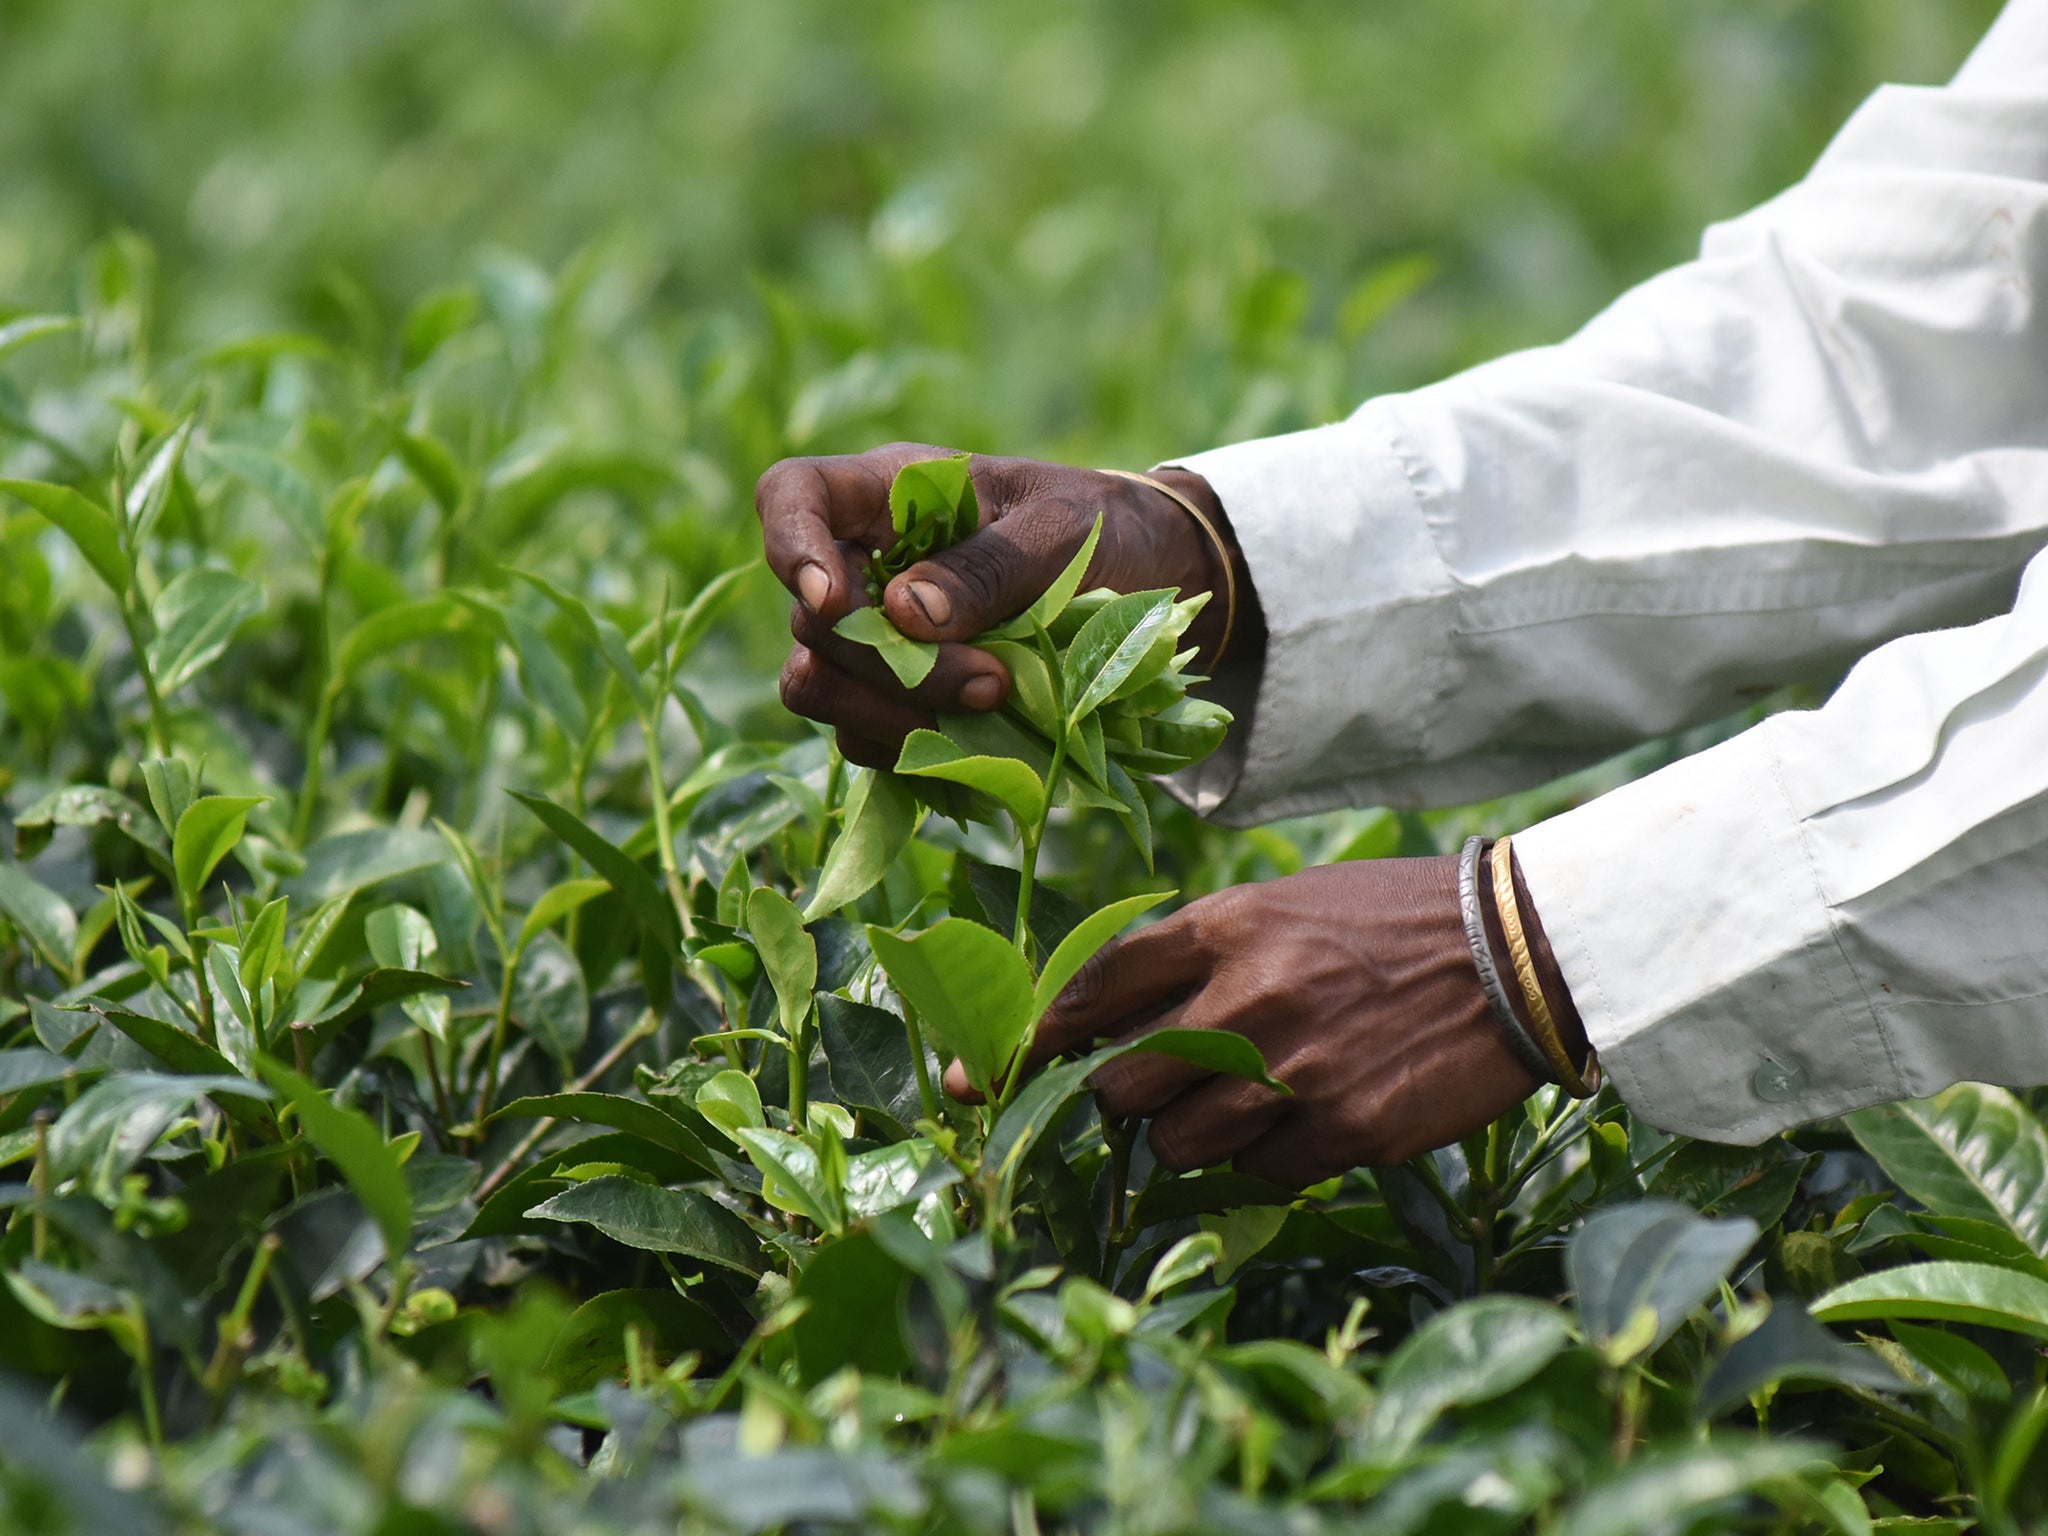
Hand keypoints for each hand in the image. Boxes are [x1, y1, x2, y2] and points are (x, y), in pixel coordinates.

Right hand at [756, 443, 1231, 766]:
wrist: (1150, 583)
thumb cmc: (1102, 529)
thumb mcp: (1062, 529)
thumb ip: (988, 566)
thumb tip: (903, 614)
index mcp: (891, 495)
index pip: (791, 496)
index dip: (790, 546)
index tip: (833, 601)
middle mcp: (865, 565)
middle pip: (811, 622)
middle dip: (889, 666)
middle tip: (992, 683)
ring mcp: (874, 639)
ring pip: (821, 688)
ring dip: (892, 717)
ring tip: (992, 713)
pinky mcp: (896, 700)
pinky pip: (864, 738)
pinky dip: (910, 750)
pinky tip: (977, 746)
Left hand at [944, 857, 1572, 1188]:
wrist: (1516, 954)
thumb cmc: (1386, 922)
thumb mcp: (1280, 906)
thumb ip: (1192, 955)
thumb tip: (1101, 1023)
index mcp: (1224, 928)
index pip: (1093, 990)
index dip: (1030, 1040)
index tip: (980, 1076)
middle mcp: (1246, 1000)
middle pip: (1119, 1086)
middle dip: (1123, 1097)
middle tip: (1155, 1089)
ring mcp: (1294, 1073)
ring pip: (1177, 1146)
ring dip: (1192, 1135)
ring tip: (1249, 1099)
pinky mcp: (1343, 1132)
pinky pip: (1256, 1176)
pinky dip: (1266, 1159)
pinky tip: (1309, 1117)